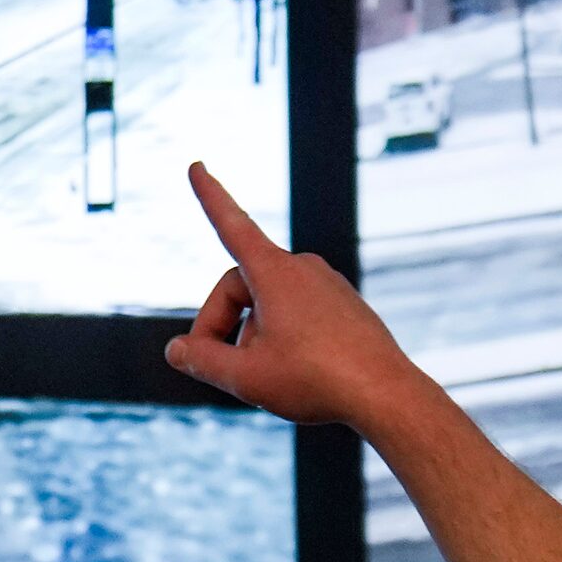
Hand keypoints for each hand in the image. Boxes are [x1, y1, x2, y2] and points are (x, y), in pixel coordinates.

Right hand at [164, 163, 424, 431]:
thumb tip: (176, 350)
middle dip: (221, 325)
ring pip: (269, 305)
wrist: (386, 395)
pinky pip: (298, 314)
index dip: (209, 197)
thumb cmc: (316, 381)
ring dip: (253, 338)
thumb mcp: (246, 377)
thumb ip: (201, 360)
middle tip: (216, 368)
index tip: (196, 166)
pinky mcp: (345, 305)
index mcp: (275, 272)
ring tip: (267, 379)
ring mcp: (328, 285)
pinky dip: (283, 339)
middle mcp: (303, 268)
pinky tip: (296, 374)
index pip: (232, 225)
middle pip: (240, 287)